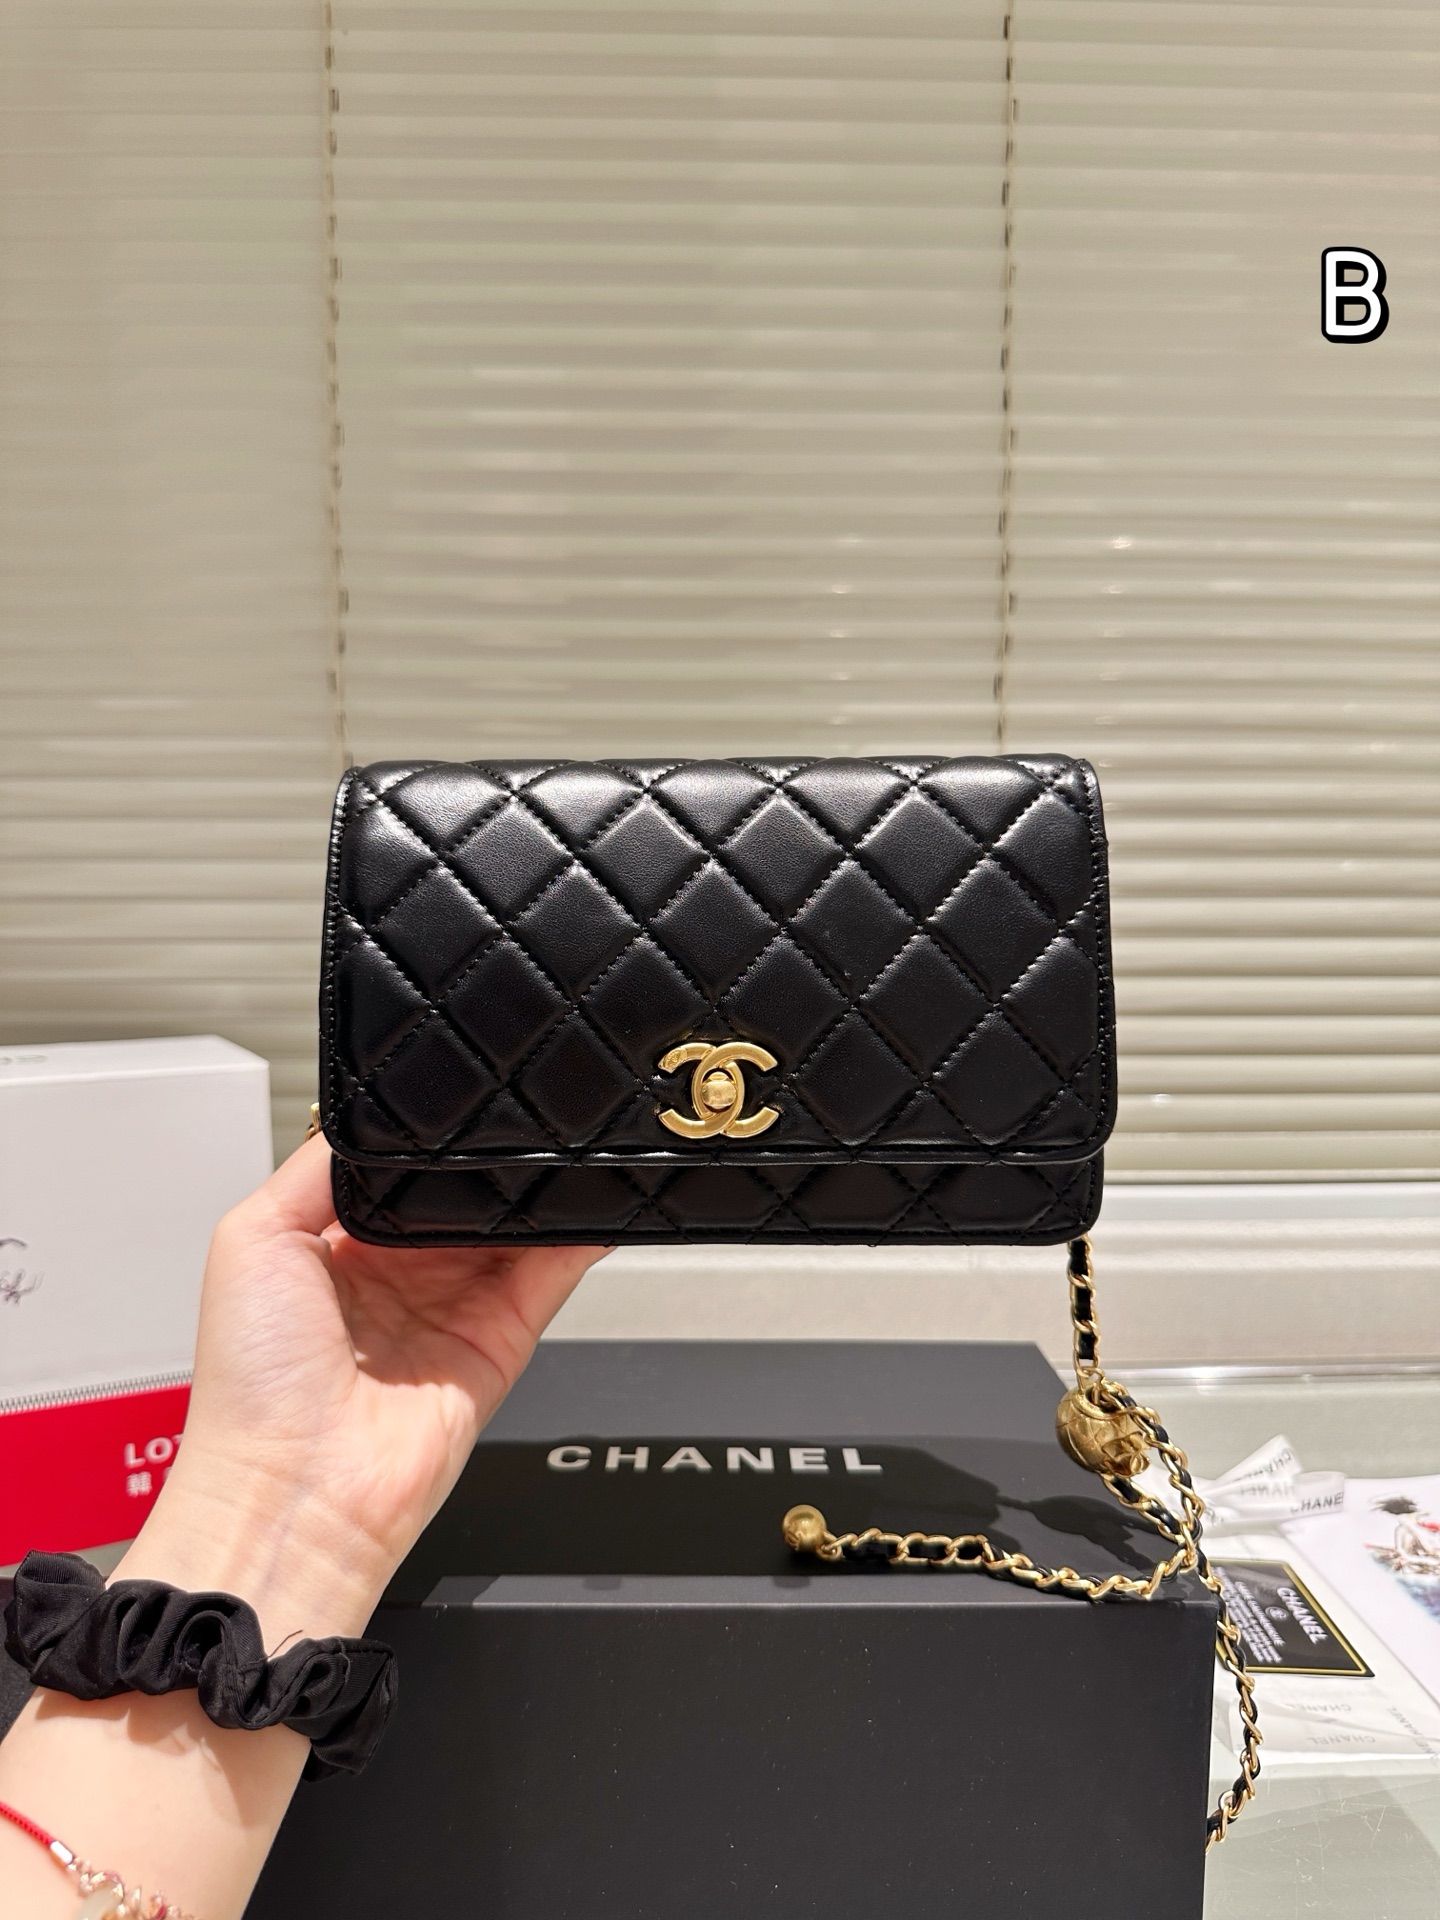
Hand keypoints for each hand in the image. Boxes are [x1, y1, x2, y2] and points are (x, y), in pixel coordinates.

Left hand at [114, 1134, 608, 1640]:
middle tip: (506, 1119)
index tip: (451, 1102)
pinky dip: (574, 1237)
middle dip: (482, 1162)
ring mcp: (450, 1311)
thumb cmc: (252, 1382)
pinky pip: (549, 1276)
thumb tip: (372, 1120)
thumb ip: (319, 1167)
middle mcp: (394, 1279)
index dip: (423, 1142)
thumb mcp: (251, 1237)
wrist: (295, 1490)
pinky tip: (586, 1199)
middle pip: (459, 1198)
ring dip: (532, 1190)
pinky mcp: (499, 1344)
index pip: (395, 1174)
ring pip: (511, 1230)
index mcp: (331, 1248)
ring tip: (551, 1146)